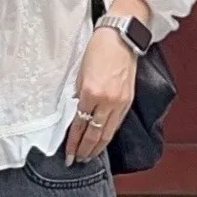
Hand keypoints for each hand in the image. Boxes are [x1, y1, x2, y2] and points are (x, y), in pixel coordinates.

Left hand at [65, 27, 137, 164]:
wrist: (122, 36)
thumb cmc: (99, 49)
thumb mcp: (81, 72)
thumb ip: (79, 94)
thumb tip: (77, 113)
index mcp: (90, 92)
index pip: (79, 125)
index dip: (73, 143)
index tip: (69, 155)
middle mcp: (106, 101)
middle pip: (94, 134)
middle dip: (85, 150)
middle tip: (78, 161)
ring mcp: (119, 102)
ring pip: (107, 133)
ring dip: (97, 147)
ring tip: (89, 157)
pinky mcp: (128, 100)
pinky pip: (116, 124)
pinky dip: (108, 135)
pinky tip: (103, 141)